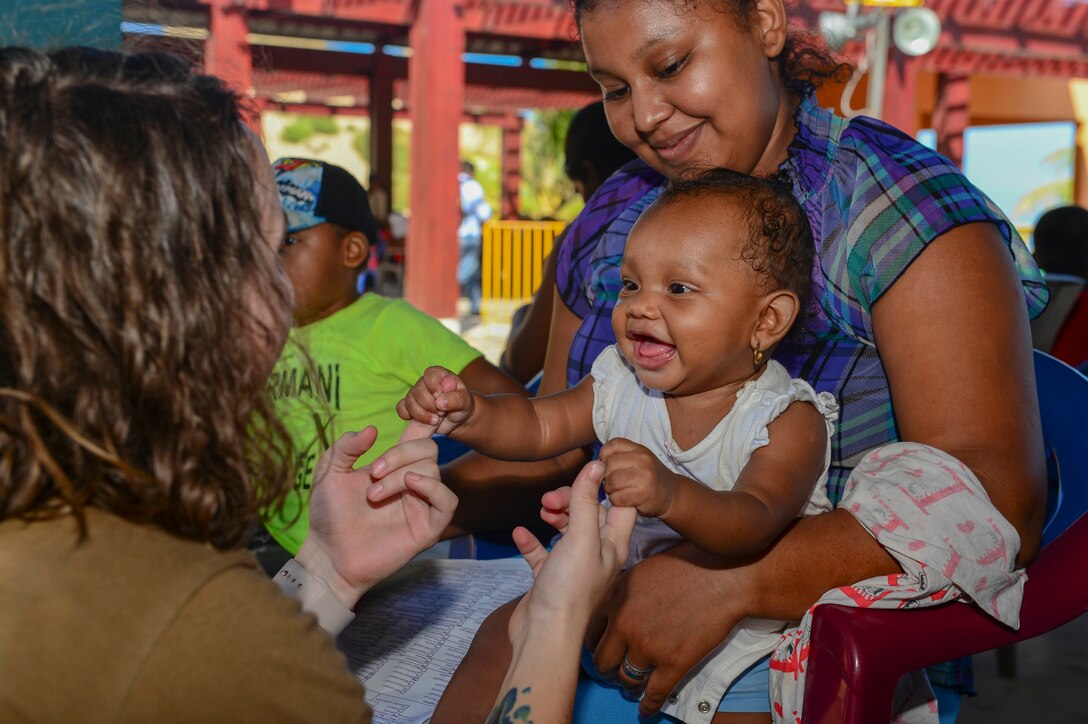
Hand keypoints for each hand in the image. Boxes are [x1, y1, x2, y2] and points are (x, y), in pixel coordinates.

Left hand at [296, 421, 456, 607]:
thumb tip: (371, 429)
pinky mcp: (428, 527)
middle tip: (372, 473)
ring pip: (433, 470)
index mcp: (394, 464)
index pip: (420, 433)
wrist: (327, 554)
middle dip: (399, 453)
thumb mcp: (329, 473)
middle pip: (428, 448)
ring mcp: (421, 504)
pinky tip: (409, 484)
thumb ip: (346, 446)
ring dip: (400, 474)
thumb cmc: (328, 515)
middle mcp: (412, 481)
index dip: (428, 416)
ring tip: (373, 494)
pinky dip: (432, 487)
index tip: (428, 400)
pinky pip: (447, 501)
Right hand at [396, 365, 473, 435]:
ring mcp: (415, 394)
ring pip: (409, 402)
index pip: (430, 374)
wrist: (457, 420)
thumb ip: (456, 399)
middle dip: (430, 406)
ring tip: (436, 420)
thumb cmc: (462, 406)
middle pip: (418, 391)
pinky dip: (408, 416)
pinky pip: (401, 408)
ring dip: (421, 415)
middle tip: (442, 413)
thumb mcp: (465, 402)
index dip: (433, 386)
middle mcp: (425, 382)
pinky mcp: (410, 407)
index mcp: (439, 375)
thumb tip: (440, 402)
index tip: (439, 397)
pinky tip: (421, 421)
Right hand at [508, 461, 635, 645]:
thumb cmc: (570, 589)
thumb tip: (597, 464)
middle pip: (591, 513)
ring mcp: (574, 566)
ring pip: (568, 529)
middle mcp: (598, 554)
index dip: (612, 483)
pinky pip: (543, 552)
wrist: (544, 635)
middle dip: (573, 498)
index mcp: (614, 545)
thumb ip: (587, 500)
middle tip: (551, 498)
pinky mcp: (551, 578)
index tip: (593, 464)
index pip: (622, 504)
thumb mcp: (581, 537)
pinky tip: (522, 532)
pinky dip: (533, 540)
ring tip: (542, 510)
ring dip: (555, 515)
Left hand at [585, 543, 751, 716]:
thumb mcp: (640, 569)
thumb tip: (612, 609)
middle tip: (613, 669)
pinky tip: (645, 710)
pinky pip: (654, 693)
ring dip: (628, 684)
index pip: (590, 632)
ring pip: (626, 679)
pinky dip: (648, 705)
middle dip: (607, 668)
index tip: (601, 649)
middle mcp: (625, 625)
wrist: (723, 575)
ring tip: (632, 685)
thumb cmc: (686, 564)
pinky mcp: (674, 663)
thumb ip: (622, 592)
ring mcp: (648, 646)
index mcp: (615, 599)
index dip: (595, 644)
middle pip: (603, 661)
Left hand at [599, 437, 678, 517]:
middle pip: (608, 465)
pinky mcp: (644, 494)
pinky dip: (616, 501)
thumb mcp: (637, 460)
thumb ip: (618, 457)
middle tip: (614, 483)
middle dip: (605, 477)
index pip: (612, 445)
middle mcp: (643, 460)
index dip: (604, 457)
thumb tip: (595, 465)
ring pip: (611, 482)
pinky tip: (623, 500)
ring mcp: (644, 477)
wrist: (672, 495)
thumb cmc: (648, 478)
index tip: (608, 466)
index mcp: (639, 449)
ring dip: (610, 490)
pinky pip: (618, 497)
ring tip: (618, 491)